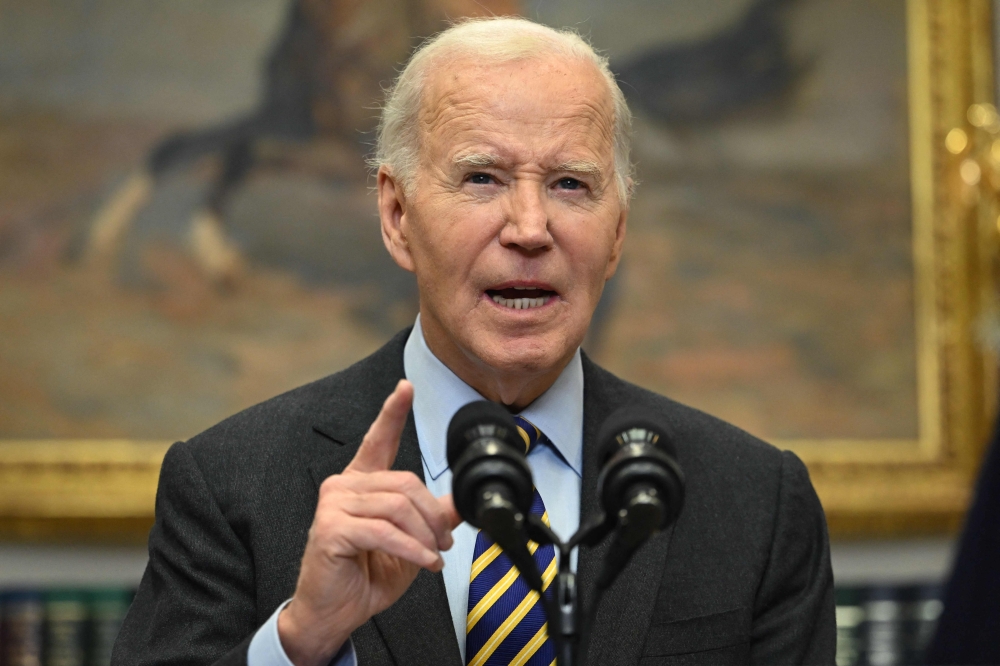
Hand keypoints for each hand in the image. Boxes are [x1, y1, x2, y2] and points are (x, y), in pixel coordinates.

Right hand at [277, 379, 460, 665]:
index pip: (377, 440)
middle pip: (405, 483)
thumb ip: (429, 518)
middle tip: (444, 541)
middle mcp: (343, 487)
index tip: (406, 387)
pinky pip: (385, 532)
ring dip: (425, 535)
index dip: (393, 412)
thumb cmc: (364, 576)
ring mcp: (333, 505)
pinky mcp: (331, 529)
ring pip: (398, 506)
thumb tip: (459, 502)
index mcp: (360, 483)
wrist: (334, 613)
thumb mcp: (409, 542)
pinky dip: (411, 549)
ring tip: (433, 555)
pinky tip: (423, 562)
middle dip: (433, 515)